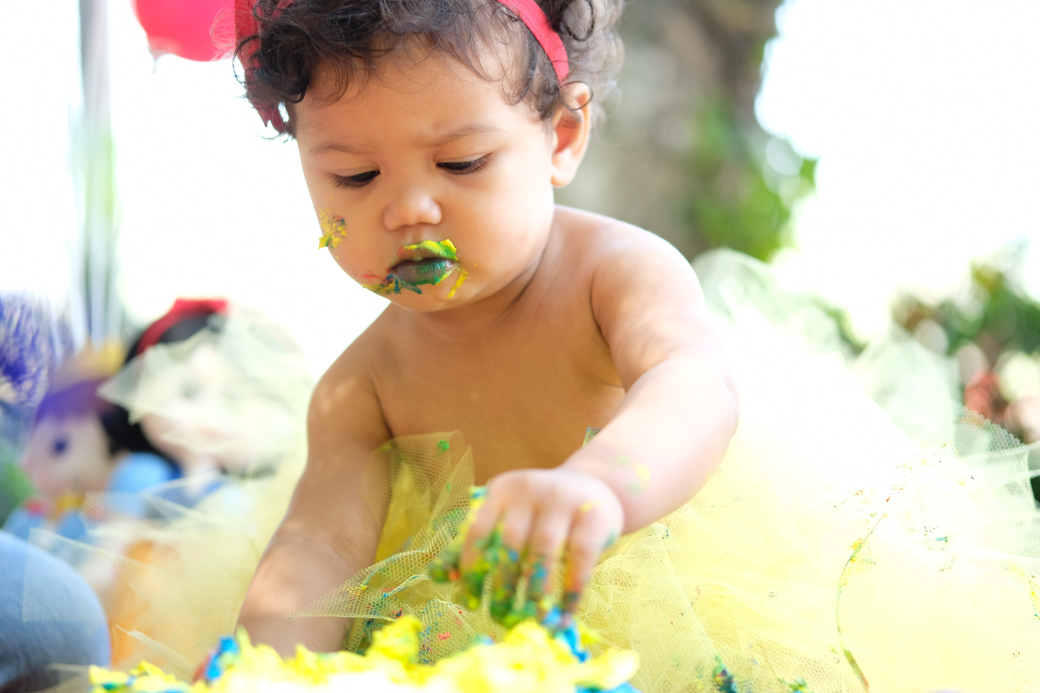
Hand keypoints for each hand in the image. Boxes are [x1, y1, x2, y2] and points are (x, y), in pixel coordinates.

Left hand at [445, 468, 623, 626]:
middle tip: (500, 616)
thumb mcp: (508, 517)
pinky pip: (580, 560)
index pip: (477, 531)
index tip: (470, 602)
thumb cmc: (542, 512)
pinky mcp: (594, 517)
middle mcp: (530, 491)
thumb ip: (476, 543)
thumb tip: (439, 577)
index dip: (470, 568)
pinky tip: (564, 614)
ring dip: (535, 592)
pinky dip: (571, 592)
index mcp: (502, 491)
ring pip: (543, 553)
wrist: (596, 487)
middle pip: (509, 544)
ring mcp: (564, 501)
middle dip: (503, 586)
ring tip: (531, 620)